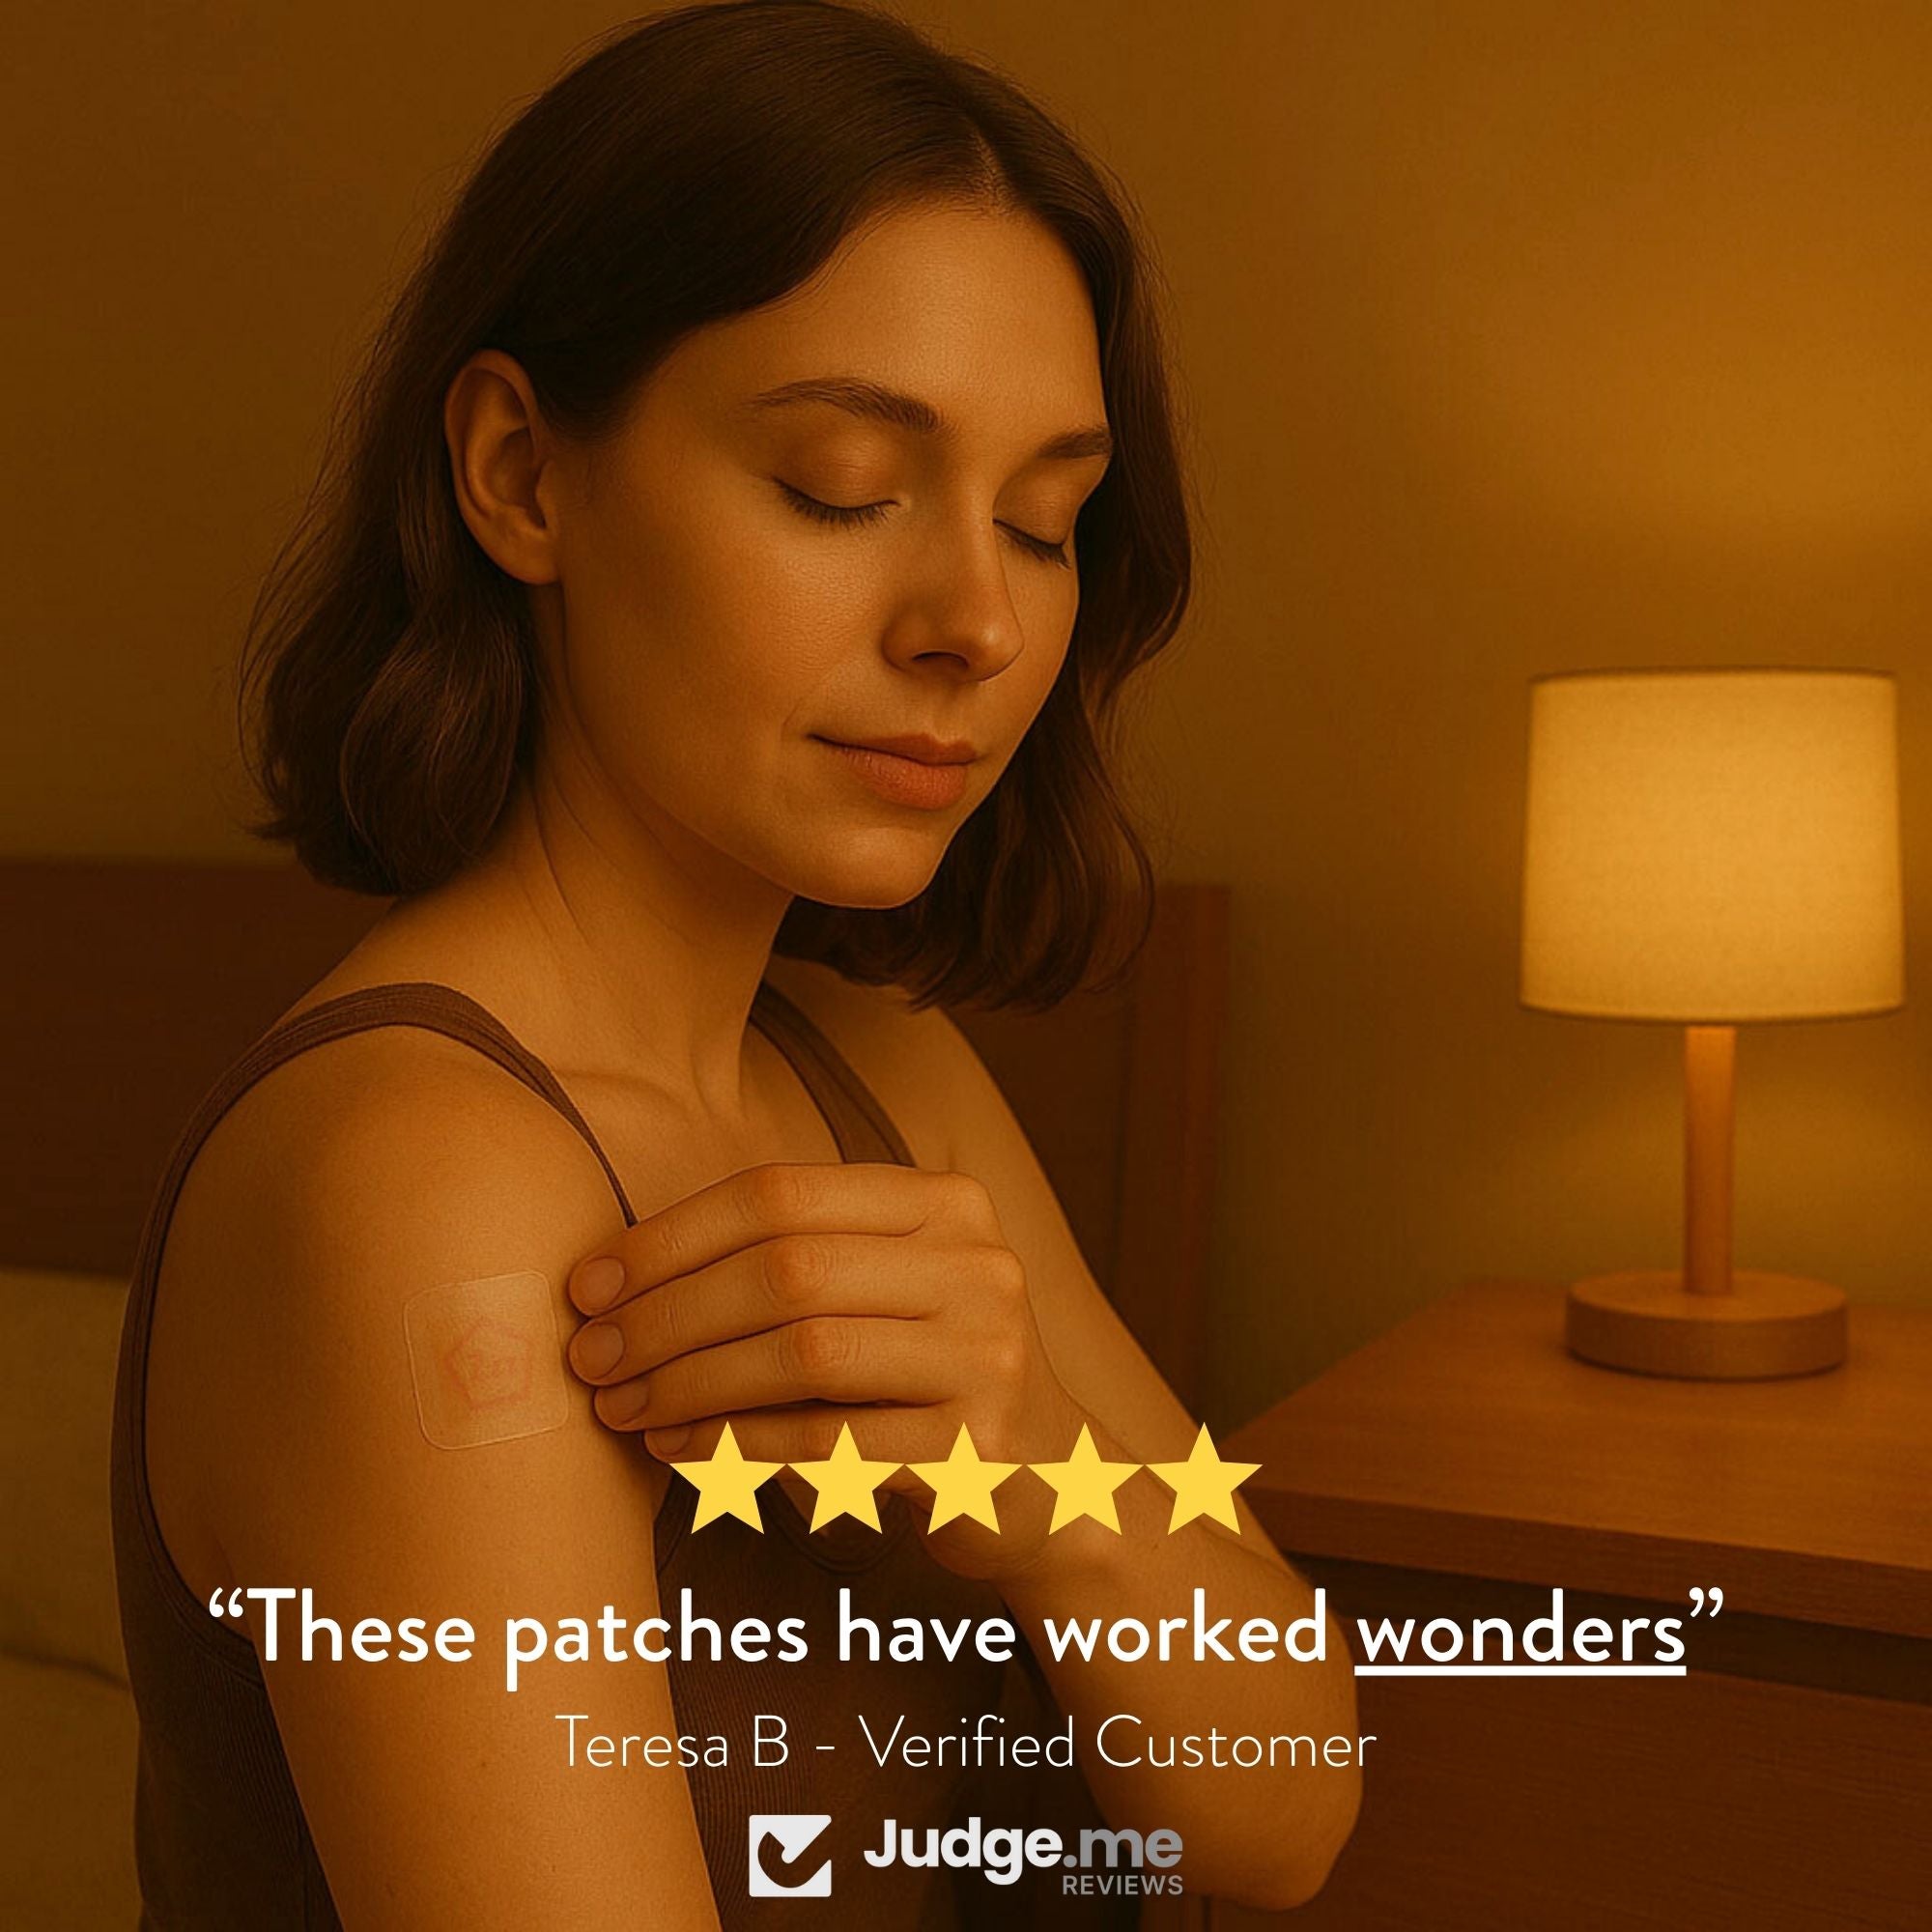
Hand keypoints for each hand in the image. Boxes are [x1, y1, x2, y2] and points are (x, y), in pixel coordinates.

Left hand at [562, 1161, 1087, 1582]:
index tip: (590, 1283)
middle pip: (784, 1269)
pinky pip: (825, 1439)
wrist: (1048, 1486)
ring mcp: (987, 1354)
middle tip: (589, 1356)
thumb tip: (616, 1277)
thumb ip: (789, 1260)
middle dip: (665, 1313)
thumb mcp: (883, 1290)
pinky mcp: (976, 1448)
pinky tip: (676, 1450)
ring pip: (801, 1351)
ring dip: (688, 1381)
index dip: (670, 1236)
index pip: (781, 1192)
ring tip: (622, 1406)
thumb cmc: (923, 1377)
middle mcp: (976, 1265)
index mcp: (945, 1203)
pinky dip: (732, 1443)